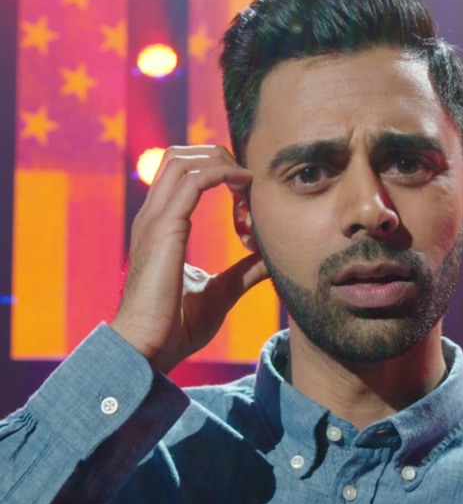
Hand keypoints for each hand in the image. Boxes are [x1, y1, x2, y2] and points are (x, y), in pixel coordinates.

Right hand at [110, 146, 268, 373]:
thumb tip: (272, 259)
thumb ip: (245, 271)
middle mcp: (154, 216)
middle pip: (181, 156)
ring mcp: (155, 219)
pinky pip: (194, 180)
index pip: (184, 175)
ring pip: (184, 159)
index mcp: (162, 226)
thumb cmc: (177, 325)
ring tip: (250, 185)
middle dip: (221, 159)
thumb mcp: (222, 291)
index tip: (249, 200)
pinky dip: (223, 175)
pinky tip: (245, 187)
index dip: (219, 174)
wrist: (148, 347)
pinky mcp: (164, 228)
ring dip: (223, 164)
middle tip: (251, 184)